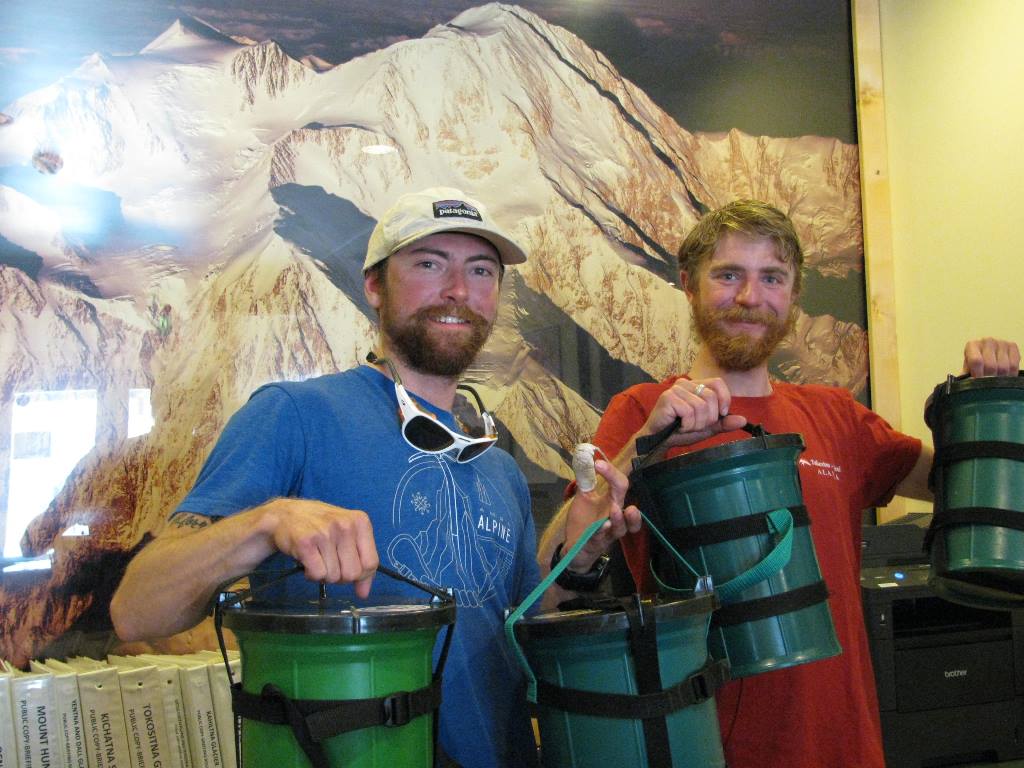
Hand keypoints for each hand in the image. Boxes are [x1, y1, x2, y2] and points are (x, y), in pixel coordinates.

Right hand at [261, 499, 378, 597]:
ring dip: (324, 575)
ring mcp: (325, 533)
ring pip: (334, 577)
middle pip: (353, 573)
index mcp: (360, 522)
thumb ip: (360, 563)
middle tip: (329, 563)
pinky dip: (312, 575)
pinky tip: (308, 562)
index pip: (371, 563)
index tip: (347, 569)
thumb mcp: (347, 537)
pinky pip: (318, 575)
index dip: (360, 575)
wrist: (286, 515)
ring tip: (317, 559)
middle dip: (340, 576)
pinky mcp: (306, 542)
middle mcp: (345, 525)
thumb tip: (363, 593)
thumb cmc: (321, 527)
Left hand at [561, 456, 641, 571]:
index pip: (620, 485)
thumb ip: (586, 480)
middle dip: (624, 497)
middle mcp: (615, 518)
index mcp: (613, 502)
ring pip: (621, 529)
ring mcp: (608, 533)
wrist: (575, 547)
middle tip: (619, 484)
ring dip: (619, 520)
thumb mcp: (583, 497)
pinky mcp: (597, 545)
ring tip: (615, 510)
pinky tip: (599, 529)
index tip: (598, 463)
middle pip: (627, 507)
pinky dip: (601, 535)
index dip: (612, 473)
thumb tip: (585, 457)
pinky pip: (601, 541)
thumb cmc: (584, 521)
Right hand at [638, 378, 747, 451]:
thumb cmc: (680, 431)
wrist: (659, 440)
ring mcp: (675, 390)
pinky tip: (679, 426)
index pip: (718, 382)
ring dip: (696, 424)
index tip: (721, 414)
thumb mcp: (707, 427)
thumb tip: (743, 421)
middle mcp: (685, 383)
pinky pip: (689, 411)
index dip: (724, 399)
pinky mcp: (668, 398)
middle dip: (708, 418)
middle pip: (711, 397)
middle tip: (696, 425)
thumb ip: (724, 423)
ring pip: (700, 406)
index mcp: (696, 385)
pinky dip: (687, 425)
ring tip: (686, 427)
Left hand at [962, 338, 1019, 376]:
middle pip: (991, 366)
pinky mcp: (1012, 346)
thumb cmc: (976, 366)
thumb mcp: (968, 371)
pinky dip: (1010, 374)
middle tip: (987, 381)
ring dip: (1000, 377)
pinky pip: (1014, 365)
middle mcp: (987, 341)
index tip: (978, 381)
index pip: (976, 361)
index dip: (978, 374)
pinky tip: (1004, 374)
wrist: (987, 359)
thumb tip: (968, 383)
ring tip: (995, 377)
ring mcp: (1001, 343)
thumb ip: (967, 377)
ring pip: (1003, 367)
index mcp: (972, 345)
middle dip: (989, 377)